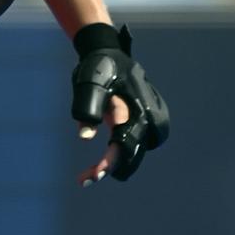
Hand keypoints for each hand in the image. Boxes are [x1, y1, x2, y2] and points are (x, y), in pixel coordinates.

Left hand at [71, 24, 169, 183]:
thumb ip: (87, 108)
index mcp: (139, 111)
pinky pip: (134, 144)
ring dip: (115, 164)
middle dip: (111, 167)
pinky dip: (119, 155)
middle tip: (83, 179)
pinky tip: (100, 164)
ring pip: (134, 152)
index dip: (111, 162)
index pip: (126, 144)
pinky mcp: (145, 123)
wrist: (111, 55)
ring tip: (87, 175)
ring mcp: (151, 122)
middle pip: (132, 153)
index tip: (95, 175)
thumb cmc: (99, 67)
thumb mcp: (88, 83)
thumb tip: (85, 137)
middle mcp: (151, 120)